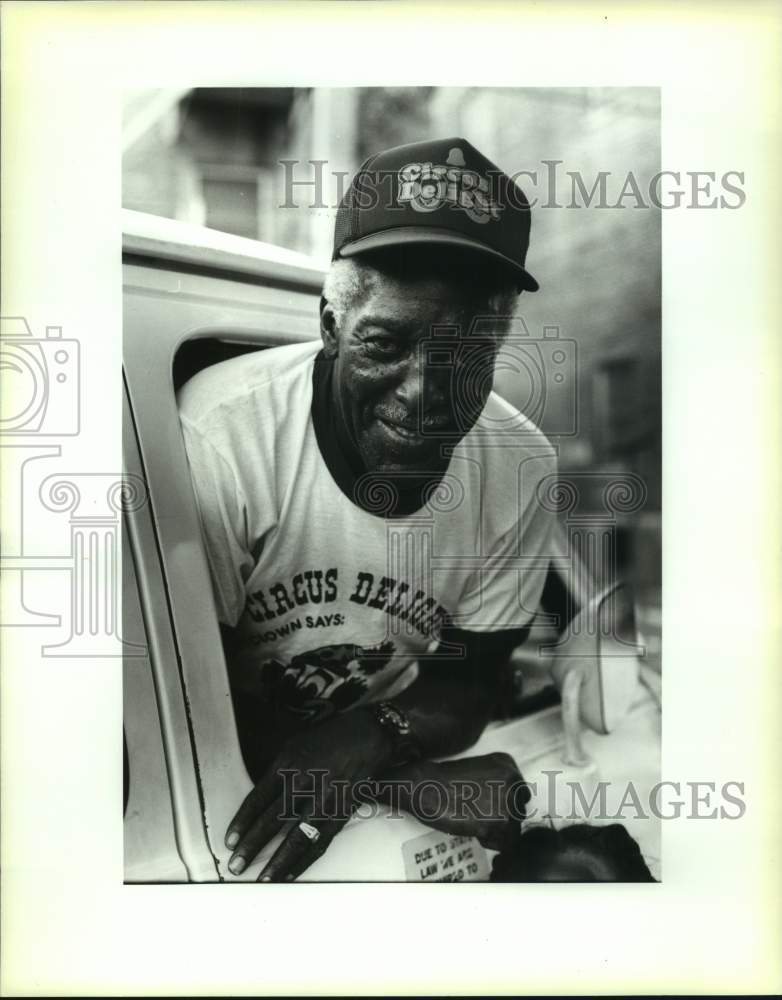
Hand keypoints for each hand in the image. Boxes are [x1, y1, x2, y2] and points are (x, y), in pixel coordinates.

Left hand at [225, 707, 394, 880]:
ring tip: (264, 880)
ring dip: (278, 861)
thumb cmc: (330, 738)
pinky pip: (321, 840)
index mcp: (287, 763)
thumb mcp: (296, 744)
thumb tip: (260, 799)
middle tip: (236, 866)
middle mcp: (304, 781)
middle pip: (272, 820)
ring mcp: (325, 798)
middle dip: (252, 846)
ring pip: (297, 836)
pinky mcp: (342, 810)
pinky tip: (292, 872)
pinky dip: (305, 859)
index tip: (230, 841)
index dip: (242, 822)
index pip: (258, 798)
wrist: (369, 734)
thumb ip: (278, 771)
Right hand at [379, 753, 529, 852]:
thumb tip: (505, 802)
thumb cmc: (444, 781)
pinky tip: (476, 832)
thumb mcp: (478, 770)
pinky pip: (506, 843)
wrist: (426, 787)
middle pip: (519, 810)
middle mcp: (513, 779)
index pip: (520, 793)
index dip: (504, 804)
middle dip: (503, 817)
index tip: (488, 807)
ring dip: (496, 831)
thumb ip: (497, 783)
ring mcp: (508, 799)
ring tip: (476, 824)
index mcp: (507, 764)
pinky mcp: (500, 820)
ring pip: (514, 828)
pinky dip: (491, 842)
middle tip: (481, 817)